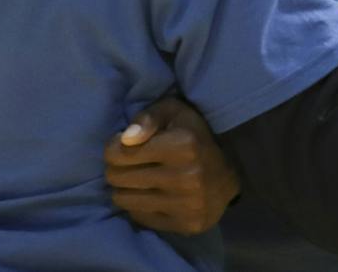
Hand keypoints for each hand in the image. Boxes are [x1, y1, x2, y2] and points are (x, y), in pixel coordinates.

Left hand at [103, 94, 238, 235]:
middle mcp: (186, 177)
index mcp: (182, 145)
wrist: (224, 178)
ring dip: (123, 189)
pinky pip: (140, 217)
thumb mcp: (172, 112)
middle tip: (124, 164)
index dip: (112, 148)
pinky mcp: (186, 225)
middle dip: (115, 169)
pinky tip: (147, 195)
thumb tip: (125, 139)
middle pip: (119, 178)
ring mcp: (186, 204)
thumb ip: (147, 118)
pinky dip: (137, 206)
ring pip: (125, 200)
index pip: (121, 153)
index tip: (120, 147)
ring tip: (133, 180)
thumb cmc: (192, 137)